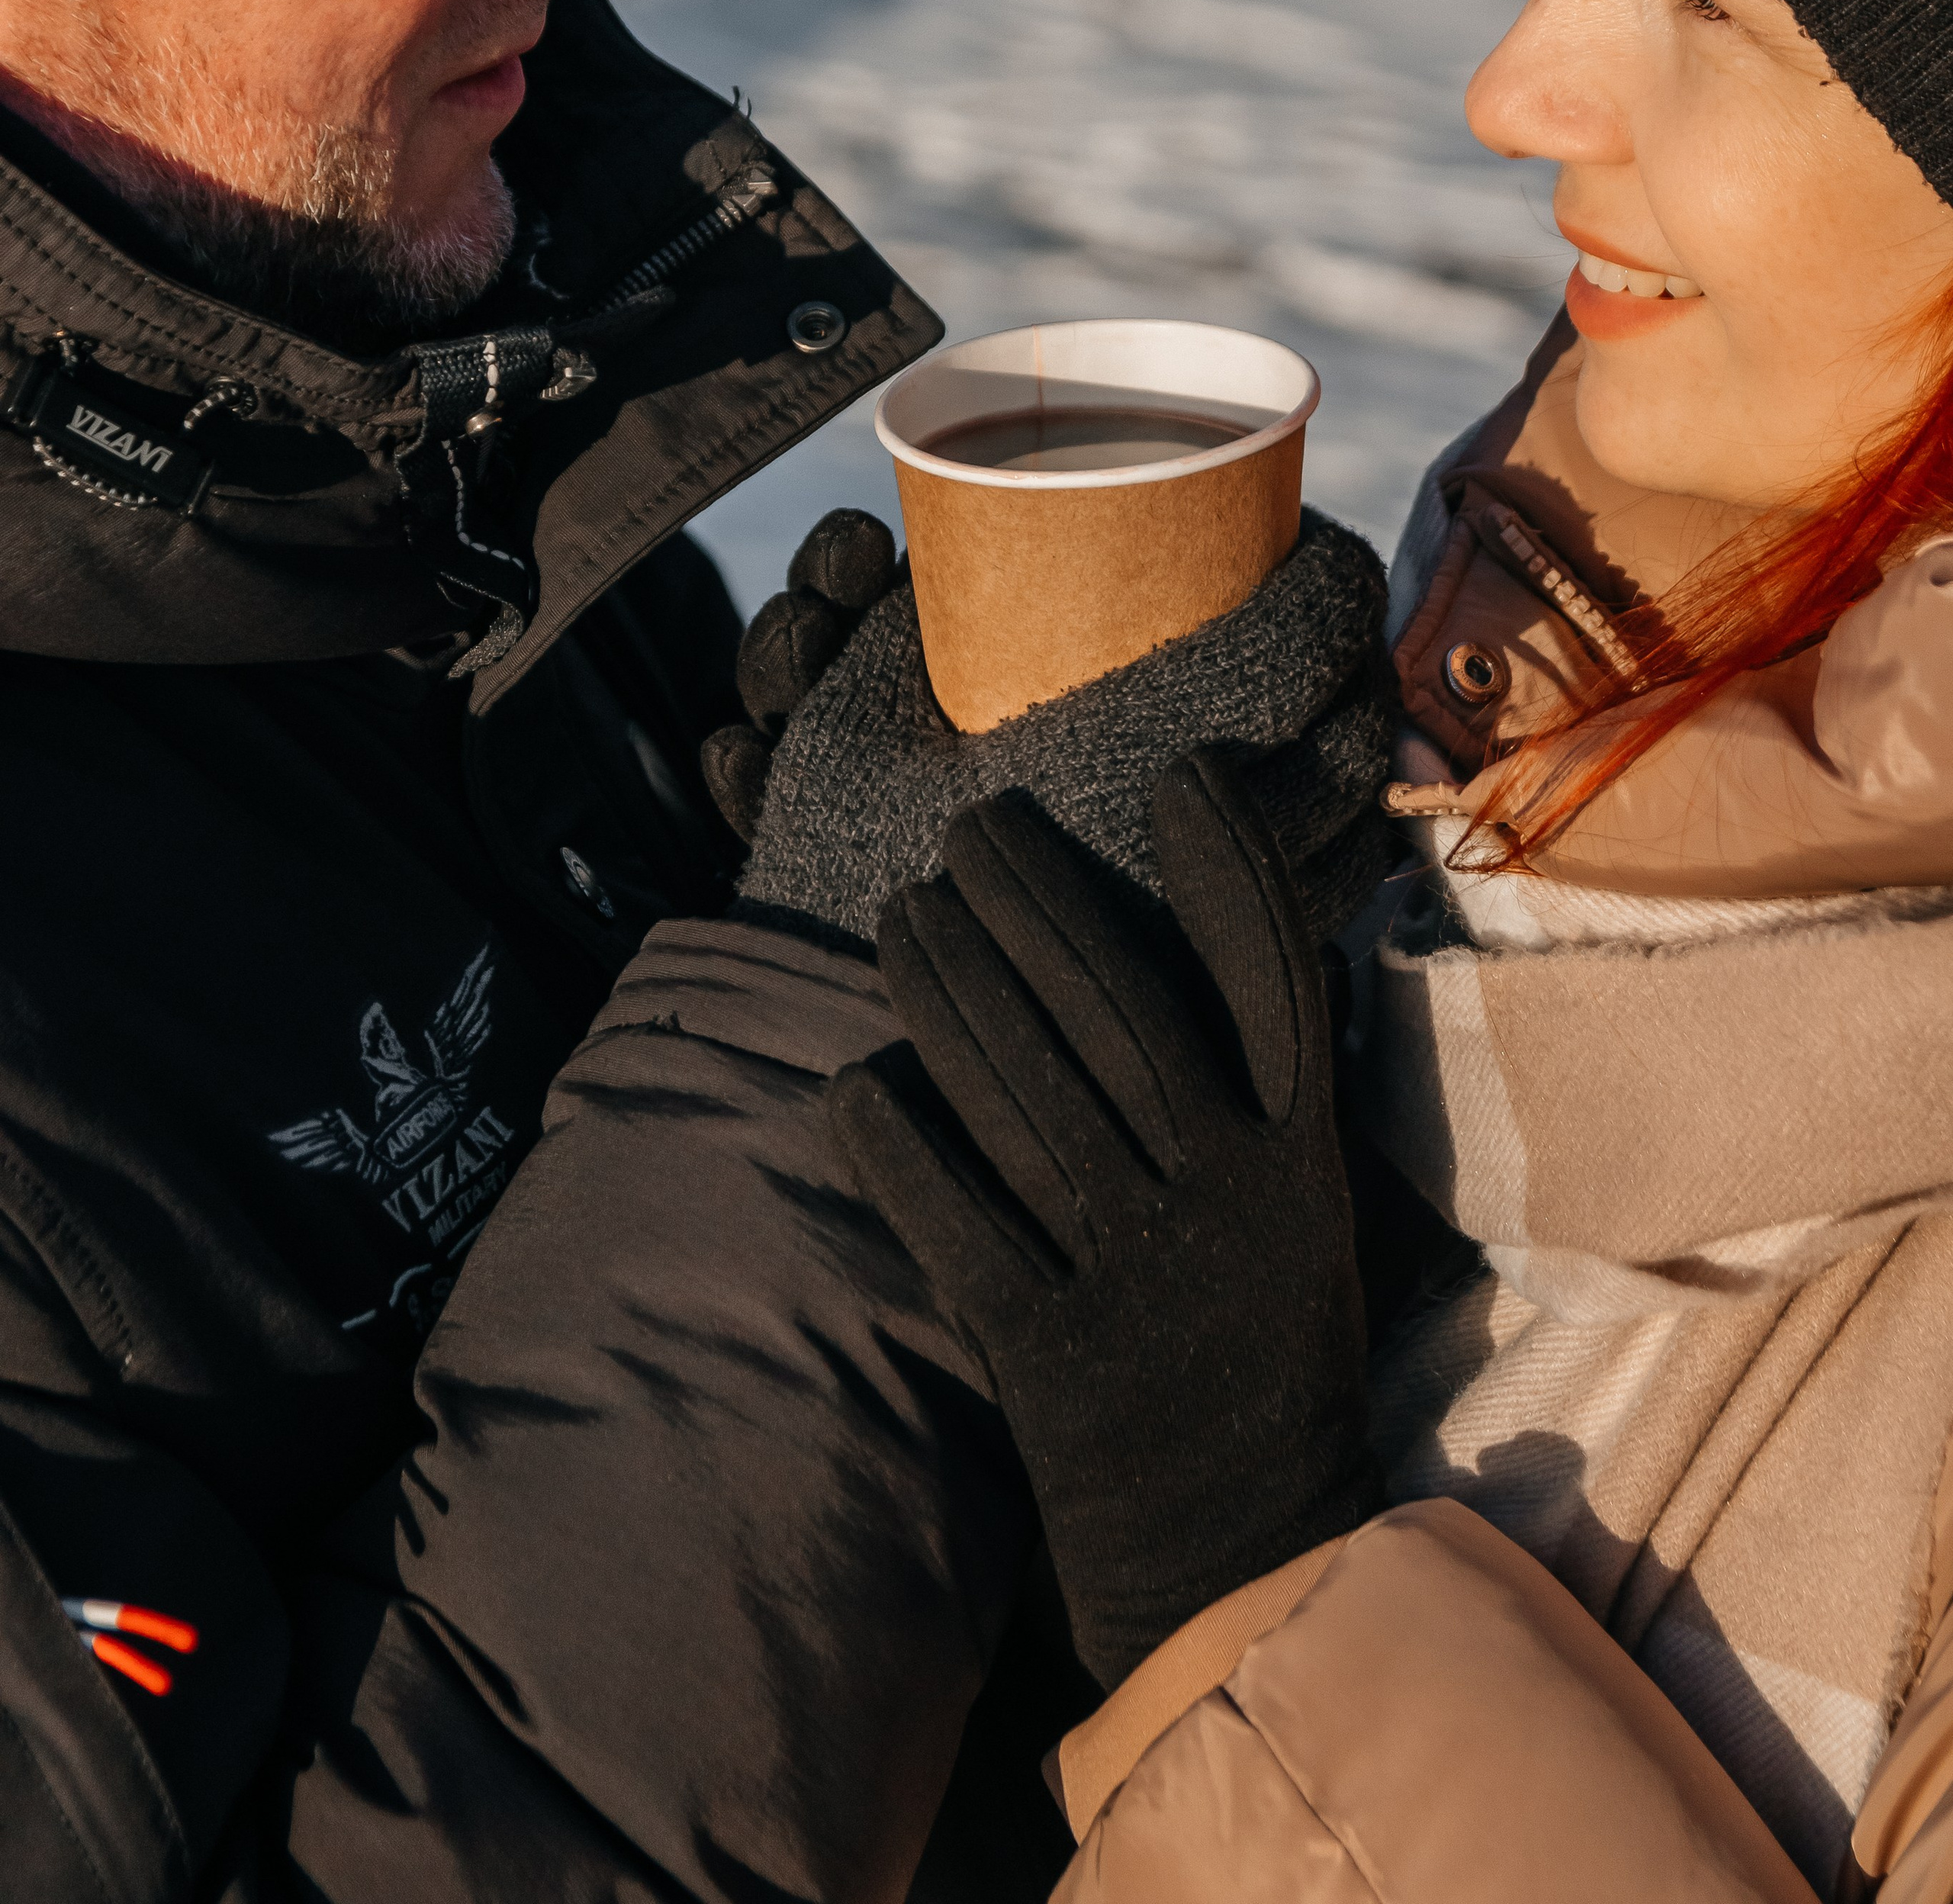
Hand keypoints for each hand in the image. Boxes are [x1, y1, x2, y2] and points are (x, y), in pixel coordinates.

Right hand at [735, 505, 1396, 945]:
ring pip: (1358, 809)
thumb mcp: (861, 702)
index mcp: (1144, 734)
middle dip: (1350, 650)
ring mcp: (1228, 912)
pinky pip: (1331, 892)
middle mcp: (1210, 824)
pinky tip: (1307, 809)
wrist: (835, 1009)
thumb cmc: (841, 842)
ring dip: (1354, 740)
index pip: (1307, 624)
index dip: (1327, 566)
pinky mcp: (1225, 978)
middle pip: (1354, 715)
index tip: (1303, 536)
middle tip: (1316, 613)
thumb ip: (910, 614)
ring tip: (1323, 700)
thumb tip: (937, 533)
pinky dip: (1338, 837)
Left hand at [827, 760, 1380, 1691]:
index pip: (1272, 977)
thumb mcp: (1305, 1201)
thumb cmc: (1259, 1337)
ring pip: (1018, 1088)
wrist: (1241, 1542)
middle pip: (1111, 1006)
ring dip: (944, 986)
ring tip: (901, 916)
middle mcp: (1220, 1195)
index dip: (1228, 866)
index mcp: (1295, 1154)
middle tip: (967, 827)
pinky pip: (951, 1215)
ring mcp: (1130, 1273)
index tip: (1175, 772)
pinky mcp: (1044, 1351)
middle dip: (1030, 898)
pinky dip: (896, 1140)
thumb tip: (1234, 911)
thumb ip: (1268, 1078)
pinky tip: (854, 1081)